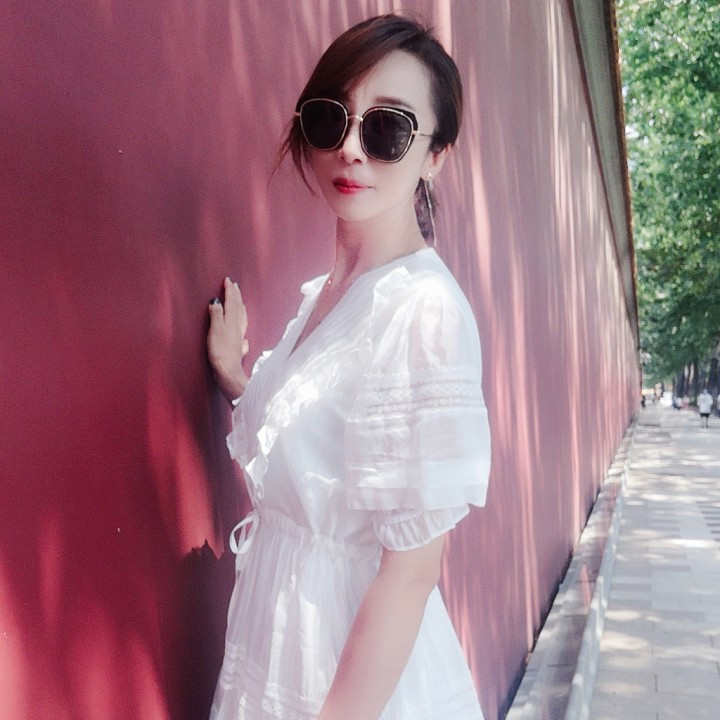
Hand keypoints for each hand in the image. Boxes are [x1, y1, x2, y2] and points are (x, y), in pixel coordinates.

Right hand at [207, 277, 249, 401]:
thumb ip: (216, 314)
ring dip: (241, 309)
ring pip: (242, 319)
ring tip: (240, 303)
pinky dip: (241, 328)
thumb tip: (216, 301)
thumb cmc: (220, 351)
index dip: (230, 290)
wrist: (229, 372)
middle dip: (237, 296)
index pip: (232, 302)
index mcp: (232, 321)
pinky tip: (243, 334)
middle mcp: (238, 327)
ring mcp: (240, 338)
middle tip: (235, 286)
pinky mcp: (238, 348)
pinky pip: (242, 333)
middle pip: (239, 308)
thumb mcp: (215, 329)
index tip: (228, 280)